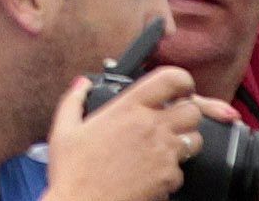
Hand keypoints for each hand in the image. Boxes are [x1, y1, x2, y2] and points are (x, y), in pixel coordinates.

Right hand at [45, 59, 201, 200]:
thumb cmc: (73, 174)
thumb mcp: (64, 131)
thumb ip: (74, 101)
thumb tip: (81, 85)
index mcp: (128, 108)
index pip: (171, 79)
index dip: (182, 81)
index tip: (180, 88)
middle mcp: (151, 127)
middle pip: (192, 111)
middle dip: (186, 114)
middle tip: (173, 121)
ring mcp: (163, 154)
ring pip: (194, 141)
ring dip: (184, 142)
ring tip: (163, 149)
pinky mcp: (168, 179)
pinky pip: (181, 171)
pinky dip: (170, 173)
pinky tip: (151, 175)